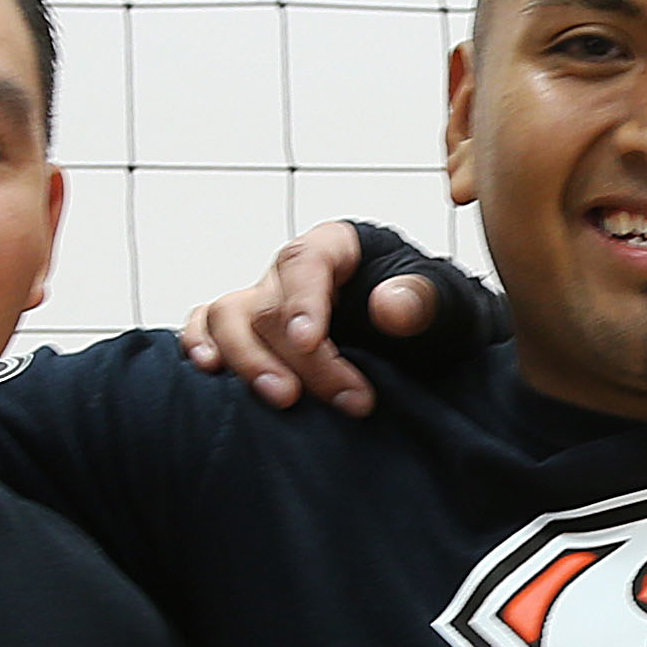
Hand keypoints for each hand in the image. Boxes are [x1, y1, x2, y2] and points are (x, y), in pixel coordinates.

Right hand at [179, 222, 443, 416]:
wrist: (428, 341)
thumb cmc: (435, 313)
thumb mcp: (447, 303)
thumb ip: (423, 299)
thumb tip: (389, 307)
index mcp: (336, 245)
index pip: (304, 262)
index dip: (303, 302)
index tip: (311, 342)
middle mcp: (291, 271)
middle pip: (269, 303)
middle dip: (301, 357)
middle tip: (346, 401)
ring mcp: (264, 300)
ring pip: (228, 316)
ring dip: (245, 360)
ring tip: (280, 397)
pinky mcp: (249, 330)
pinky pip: (206, 327)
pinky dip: (199, 344)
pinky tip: (209, 370)